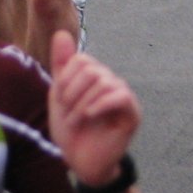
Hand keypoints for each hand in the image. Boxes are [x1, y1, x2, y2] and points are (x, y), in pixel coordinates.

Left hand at [46, 32, 140, 192]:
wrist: (80, 160)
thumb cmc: (70, 128)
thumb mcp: (59, 93)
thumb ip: (61, 63)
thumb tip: (61, 32)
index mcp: (94, 75)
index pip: (81, 59)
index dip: (66, 79)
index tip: (60, 101)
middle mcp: (111, 81)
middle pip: (90, 69)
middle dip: (72, 92)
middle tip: (68, 113)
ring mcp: (123, 96)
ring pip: (102, 82)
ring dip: (82, 103)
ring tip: (77, 120)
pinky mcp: (132, 112)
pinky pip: (120, 96)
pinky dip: (100, 105)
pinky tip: (90, 116)